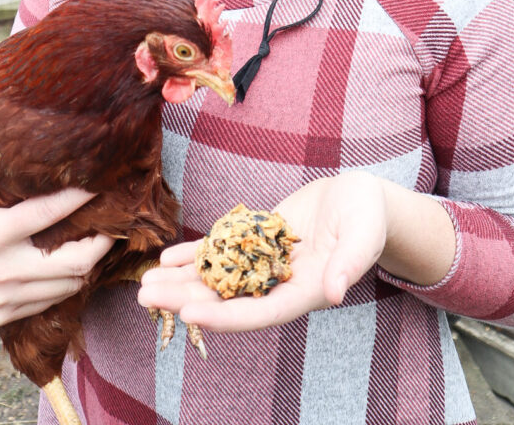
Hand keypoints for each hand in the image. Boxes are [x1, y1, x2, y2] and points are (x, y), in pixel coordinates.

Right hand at [0, 98, 113, 325]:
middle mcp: (0, 270)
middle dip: (100, 242)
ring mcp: (2, 297)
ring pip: (67, 285)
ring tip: (98, 238)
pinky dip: (67, 282)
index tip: (101, 183)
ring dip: (88, 263)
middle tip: (111, 220)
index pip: (47, 215)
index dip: (78, 198)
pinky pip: (50, 301)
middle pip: (72, 262)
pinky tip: (73, 261)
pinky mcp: (2, 315)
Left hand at [138, 171, 387, 332]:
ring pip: (217, 278)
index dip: (224, 316)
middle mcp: (278, 284)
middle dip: (185, 299)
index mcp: (304, 292)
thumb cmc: (368, 216)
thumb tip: (333, 292)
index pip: (258, 312)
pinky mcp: (257, 241)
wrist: (362, 197)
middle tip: (145, 295)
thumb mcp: (363, 235)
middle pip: (227, 299)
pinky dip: (194, 256)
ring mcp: (264, 264)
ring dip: (181, 281)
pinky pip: (221, 253)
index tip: (188, 314)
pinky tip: (167, 257)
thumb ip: (348, 264)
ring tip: (145, 282)